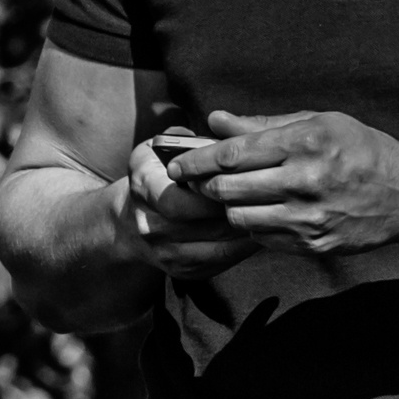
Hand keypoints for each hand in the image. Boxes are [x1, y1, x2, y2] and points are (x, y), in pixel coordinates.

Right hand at [117, 133, 258, 280]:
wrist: (128, 223)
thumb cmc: (154, 177)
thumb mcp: (156, 150)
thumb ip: (184, 139)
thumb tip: (220, 127)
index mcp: (144, 188)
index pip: (176, 200)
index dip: (212, 192)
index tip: (240, 180)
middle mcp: (149, 225)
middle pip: (203, 224)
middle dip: (237, 210)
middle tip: (267, 198)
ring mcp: (165, 252)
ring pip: (217, 246)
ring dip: (247, 231)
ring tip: (270, 214)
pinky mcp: (181, 271)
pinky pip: (220, 261)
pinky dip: (243, 248)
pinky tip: (259, 231)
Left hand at [169, 109, 398, 256]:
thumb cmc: (359, 148)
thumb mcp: (318, 122)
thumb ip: (264, 124)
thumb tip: (215, 120)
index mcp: (305, 142)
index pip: (233, 154)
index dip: (197, 161)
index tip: (176, 164)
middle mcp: (306, 180)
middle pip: (228, 189)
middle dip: (203, 186)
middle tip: (195, 182)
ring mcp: (310, 217)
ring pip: (239, 217)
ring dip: (227, 207)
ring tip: (232, 197)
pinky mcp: (314, 243)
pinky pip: (263, 237)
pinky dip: (254, 224)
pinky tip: (263, 212)